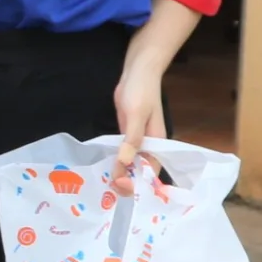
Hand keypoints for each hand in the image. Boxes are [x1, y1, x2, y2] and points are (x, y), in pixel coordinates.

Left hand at [110, 64, 167, 196]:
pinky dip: (115, 160)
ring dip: (120, 172)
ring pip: (129, 162)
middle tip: (109, 189)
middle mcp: (149, 145)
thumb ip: (132, 138)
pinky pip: (121, 152)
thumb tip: (125, 162)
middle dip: (128, 181)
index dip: (138, 181)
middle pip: (140, 170)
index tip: (120, 185)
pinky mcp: (126, 133)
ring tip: (105, 185)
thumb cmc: (141, 92)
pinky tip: (104, 168)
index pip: (150, 170)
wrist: (137, 72)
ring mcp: (137, 140)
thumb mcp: (136, 115)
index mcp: (157, 143)